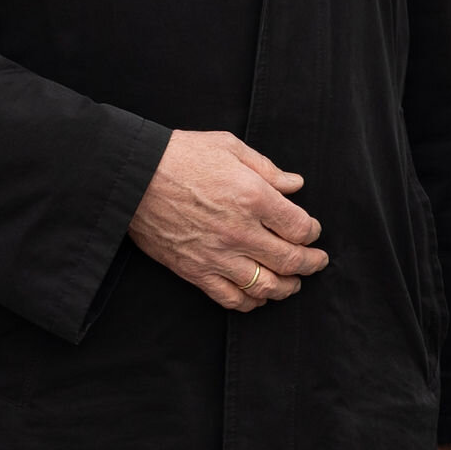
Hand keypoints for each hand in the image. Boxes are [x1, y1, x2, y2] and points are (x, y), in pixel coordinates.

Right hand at [128, 130, 326, 312]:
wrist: (131, 178)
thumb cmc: (180, 156)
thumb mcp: (230, 147)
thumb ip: (267, 168)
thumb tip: (295, 184)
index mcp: (254, 198)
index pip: (301, 228)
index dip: (313, 232)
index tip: (312, 230)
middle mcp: (240, 232)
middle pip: (290, 260)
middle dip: (311, 264)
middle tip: (318, 262)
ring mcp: (217, 255)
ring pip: (265, 285)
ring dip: (287, 287)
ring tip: (294, 283)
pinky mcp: (194, 271)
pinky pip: (230, 298)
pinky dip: (250, 302)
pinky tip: (259, 297)